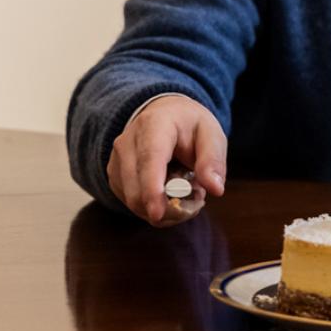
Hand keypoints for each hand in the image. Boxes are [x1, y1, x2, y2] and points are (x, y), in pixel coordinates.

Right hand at [107, 95, 227, 225]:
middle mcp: (127, 142)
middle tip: (198, 200)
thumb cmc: (190, 127)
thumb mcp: (211, 135)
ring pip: (133, 201)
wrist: (164, 115)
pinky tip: (170, 194)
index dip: (152, 189)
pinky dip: (153, 208)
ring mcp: (116, 160)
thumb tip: (216, 189)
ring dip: (163, 210)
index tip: (157, 214)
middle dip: (167, 208)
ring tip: (186, 192)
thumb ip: (213, 160)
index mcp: (154, 125)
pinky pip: (131, 203)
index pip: (149, 159)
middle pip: (136, 188)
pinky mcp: (114, 176)